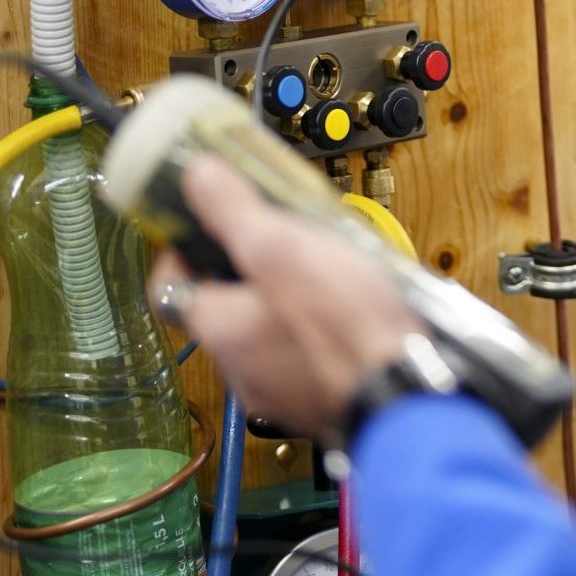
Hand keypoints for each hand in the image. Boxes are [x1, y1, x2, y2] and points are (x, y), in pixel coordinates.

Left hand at [149, 154, 420, 438]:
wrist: (407, 393)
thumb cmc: (343, 325)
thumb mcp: (282, 247)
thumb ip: (235, 211)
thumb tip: (197, 177)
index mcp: (221, 329)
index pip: (168, 288)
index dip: (178, 251)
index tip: (198, 223)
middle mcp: (241, 368)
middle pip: (223, 308)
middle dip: (244, 269)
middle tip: (275, 233)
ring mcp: (282, 390)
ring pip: (265, 332)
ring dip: (283, 299)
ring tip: (320, 264)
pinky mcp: (321, 398)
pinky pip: (304, 353)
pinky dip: (316, 328)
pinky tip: (348, 307)